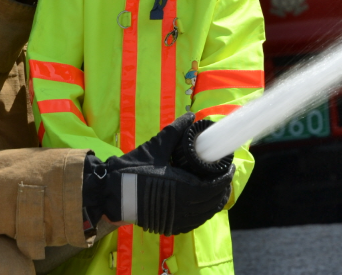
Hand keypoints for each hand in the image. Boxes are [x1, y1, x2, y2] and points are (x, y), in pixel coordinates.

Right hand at [82, 113, 233, 234]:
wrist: (112, 192)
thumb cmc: (134, 169)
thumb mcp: (156, 147)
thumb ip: (175, 131)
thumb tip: (190, 116)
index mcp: (184, 187)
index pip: (215, 186)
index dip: (226, 177)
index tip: (229, 167)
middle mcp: (184, 206)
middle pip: (214, 200)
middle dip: (223, 188)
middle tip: (224, 175)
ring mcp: (177, 219)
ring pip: (206, 213)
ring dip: (215, 201)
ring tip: (217, 188)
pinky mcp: (170, 225)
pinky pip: (194, 221)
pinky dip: (203, 212)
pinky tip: (202, 203)